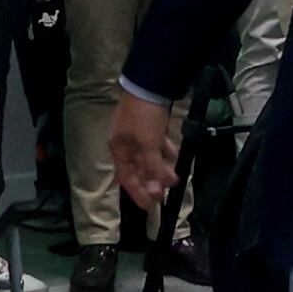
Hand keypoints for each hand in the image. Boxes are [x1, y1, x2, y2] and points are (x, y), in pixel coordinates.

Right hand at [109, 91, 178, 209]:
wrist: (150, 84)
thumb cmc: (144, 117)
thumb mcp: (148, 144)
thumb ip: (152, 168)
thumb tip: (155, 192)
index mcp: (119, 149)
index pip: (127, 178)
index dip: (137, 193)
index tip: (149, 207)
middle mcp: (125, 144)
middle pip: (137, 169)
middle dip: (151, 183)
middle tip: (164, 195)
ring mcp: (137, 134)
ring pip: (148, 158)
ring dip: (160, 168)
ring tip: (173, 178)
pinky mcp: (149, 125)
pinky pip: (156, 144)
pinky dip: (164, 151)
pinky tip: (173, 154)